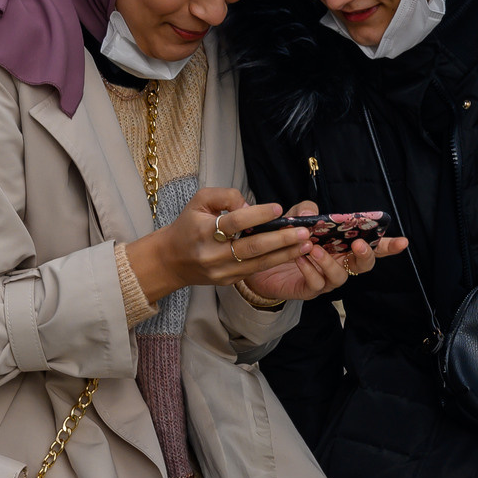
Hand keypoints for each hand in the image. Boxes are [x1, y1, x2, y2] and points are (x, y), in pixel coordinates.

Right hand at [125, 188, 311, 304]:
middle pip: (252, 247)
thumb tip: (251, 206)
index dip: (257, 215)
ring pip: (259, 263)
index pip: (234, 222)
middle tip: (303, 232)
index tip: (279, 208)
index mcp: (203, 231)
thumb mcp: (199, 201)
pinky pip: (256, 270)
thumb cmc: (188, 225)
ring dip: (285, 254)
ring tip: (306, 245)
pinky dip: (275, 261)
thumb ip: (226, 196)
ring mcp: (222, 271)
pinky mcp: (229, 281)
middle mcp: (213, 254)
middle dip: (281, 239)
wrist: (171, 260)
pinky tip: (292, 254)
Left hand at [241, 202, 411, 301]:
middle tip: (357, 244)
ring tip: (316, 250)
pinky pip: (316, 284)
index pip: (370, 246)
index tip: (402, 241)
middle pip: (363, 265)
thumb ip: (306, 211)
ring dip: (330, 262)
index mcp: (342, 246)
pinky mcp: (309, 290)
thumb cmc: (285, 240)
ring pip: (340, 277)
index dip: (387, 245)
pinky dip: (309, 270)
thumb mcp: (295, 219)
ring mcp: (326, 279)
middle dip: (366, 255)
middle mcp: (339, 264)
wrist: (259, 262)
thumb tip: (313, 213)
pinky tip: (300, 260)